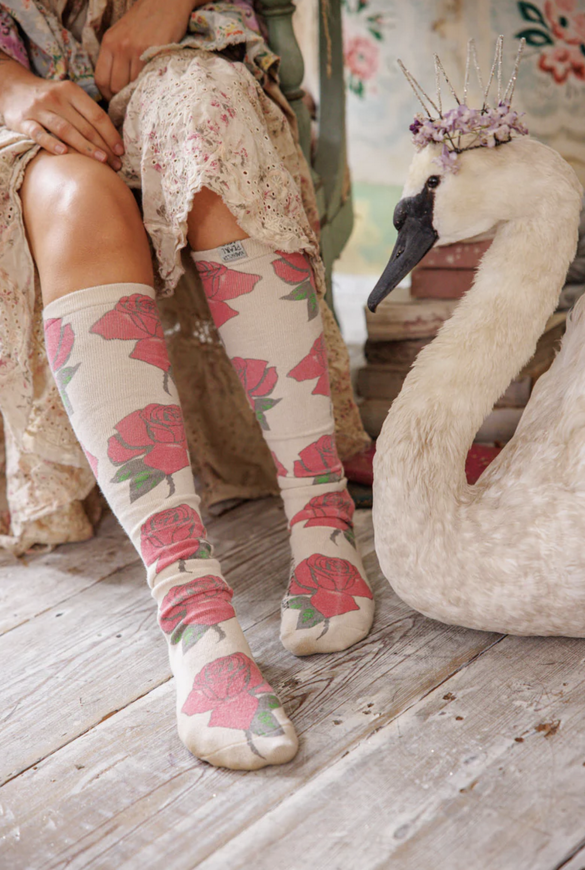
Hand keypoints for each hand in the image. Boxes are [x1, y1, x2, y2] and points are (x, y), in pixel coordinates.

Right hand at [0, 61, 123, 168]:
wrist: (12, 87)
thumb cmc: (49, 98)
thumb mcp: (68, 96)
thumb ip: (86, 111)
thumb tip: (113, 138)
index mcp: (71, 91)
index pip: (96, 114)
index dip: (111, 134)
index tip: (121, 151)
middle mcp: (56, 98)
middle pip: (84, 126)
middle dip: (103, 146)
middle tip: (116, 164)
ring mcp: (39, 109)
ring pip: (65, 129)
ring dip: (85, 147)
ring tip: (101, 161)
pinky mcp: (23, 121)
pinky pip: (38, 134)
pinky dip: (50, 143)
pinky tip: (63, 153)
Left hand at [95, 0, 197, 100]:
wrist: (166, 1)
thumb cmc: (146, 21)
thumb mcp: (123, 35)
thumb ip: (116, 57)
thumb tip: (116, 87)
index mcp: (108, 43)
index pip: (100, 80)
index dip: (108, 96)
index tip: (118, 101)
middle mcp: (119, 46)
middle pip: (114, 87)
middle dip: (122, 99)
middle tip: (132, 103)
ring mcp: (135, 49)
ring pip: (130, 86)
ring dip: (137, 94)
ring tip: (144, 94)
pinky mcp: (152, 51)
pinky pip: (147, 79)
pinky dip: (149, 86)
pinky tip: (154, 85)